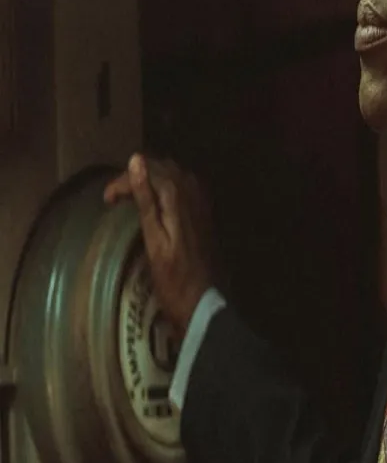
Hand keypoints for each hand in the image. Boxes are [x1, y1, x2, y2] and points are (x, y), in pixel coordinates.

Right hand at [104, 154, 214, 337]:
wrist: (203, 302)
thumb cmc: (172, 278)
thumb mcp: (153, 239)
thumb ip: (145, 198)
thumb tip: (135, 160)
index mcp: (179, 195)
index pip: (148, 169)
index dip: (123, 180)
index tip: (106, 200)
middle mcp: (193, 190)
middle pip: (162, 167)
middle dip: (136, 176)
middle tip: (115, 198)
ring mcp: (201, 200)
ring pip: (173, 174)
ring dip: (151, 180)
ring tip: (129, 198)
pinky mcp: (204, 211)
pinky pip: (183, 186)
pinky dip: (165, 188)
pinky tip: (154, 202)